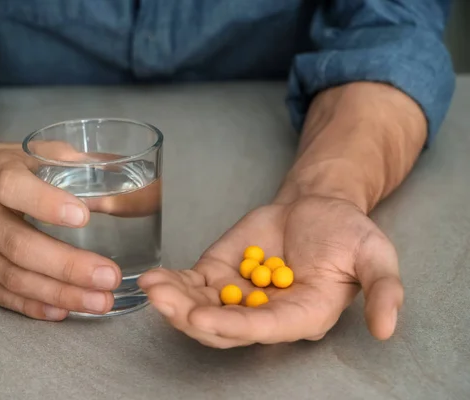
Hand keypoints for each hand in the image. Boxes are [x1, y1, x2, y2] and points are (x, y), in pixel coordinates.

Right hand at [0, 142, 128, 319]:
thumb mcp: (28, 153)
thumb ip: (70, 162)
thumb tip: (118, 173)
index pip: (14, 189)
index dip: (47, 203)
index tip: (84, 216)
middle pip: (19, 245)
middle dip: (68, 266)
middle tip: (109, 277)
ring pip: (14, 278)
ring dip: (60, 293)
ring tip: (101, 301)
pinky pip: (2, 295)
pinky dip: (34, 306)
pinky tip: (65, 311)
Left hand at [139, 196, 402, 347]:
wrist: (317, 208)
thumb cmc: (347, 233)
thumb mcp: (375, 255)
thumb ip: (383, 290)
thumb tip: (386, 328)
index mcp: (303, 315)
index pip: (265, 328)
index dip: (235, 326)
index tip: (204, 317)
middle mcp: (266, 313)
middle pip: (224, 327)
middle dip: (192, 318)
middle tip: (164, 302)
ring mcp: (240, 295)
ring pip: (202, 308)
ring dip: (174, 301)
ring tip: (151, 287)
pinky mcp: (221, 274)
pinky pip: (193, 284)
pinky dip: (173, 283)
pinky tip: (153, 278)